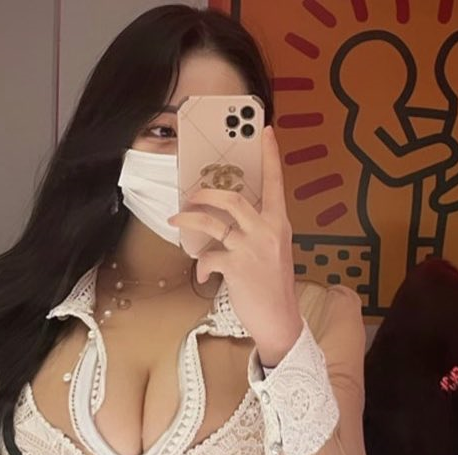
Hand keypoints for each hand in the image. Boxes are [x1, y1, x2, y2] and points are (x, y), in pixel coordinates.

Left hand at [168, 125, 301, 365]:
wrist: (280, 321)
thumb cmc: (274, 289)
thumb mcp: (274, 254)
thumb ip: (258, 234)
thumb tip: (229, 226)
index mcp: (280, 224)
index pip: (276, 183)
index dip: (270, 156)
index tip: (266, 131)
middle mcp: (268, 231)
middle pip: (233, 198)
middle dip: (206, 194)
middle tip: (191, 196)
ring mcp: (252, 248)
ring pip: (213, 223)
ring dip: (190, 219)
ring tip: (177, 220)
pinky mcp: (237, 267)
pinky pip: (209, 256)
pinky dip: (202, 264)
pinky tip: (204, 274)